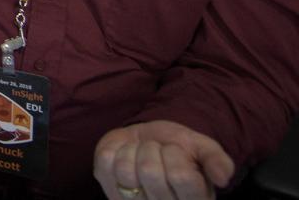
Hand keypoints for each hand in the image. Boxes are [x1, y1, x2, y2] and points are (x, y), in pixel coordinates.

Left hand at [94, 120, 233, 199]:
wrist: (148, 138)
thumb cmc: (179, 148)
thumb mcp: (203, 149)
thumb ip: (216, 160)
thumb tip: (223, 179)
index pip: (181, 177)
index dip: (176, 155)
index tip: (175, 151)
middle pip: (150, 173)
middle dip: (153, 150)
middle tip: (157, 151)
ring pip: (125, 169)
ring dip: (133, 150)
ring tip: (141, 154)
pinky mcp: (107, 188)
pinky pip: (105, 163)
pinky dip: (115, 148)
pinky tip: (125, 155)